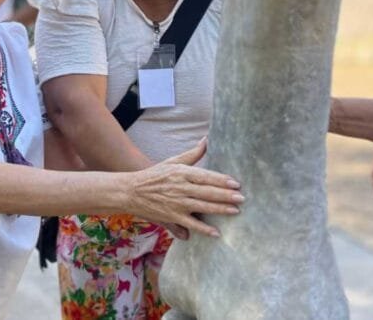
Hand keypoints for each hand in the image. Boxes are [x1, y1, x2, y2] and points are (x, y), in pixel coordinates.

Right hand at [126, 139, 242, 237]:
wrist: (130, 191)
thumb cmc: (154, 175)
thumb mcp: (172, 162)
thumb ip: (192, 154)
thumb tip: (207, 140)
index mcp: (181, 173)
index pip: (205, 176)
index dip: (221, 180)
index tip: (236, 183)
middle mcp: (180, 187)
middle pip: (207, 192)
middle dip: (226, 195)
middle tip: (242, 198)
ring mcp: (176, 203)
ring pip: (202, 207)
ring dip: (220, 209)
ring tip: (235, 211)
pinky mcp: (172, 216)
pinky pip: (191, 224)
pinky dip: (203, 229)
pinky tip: (216, 232)